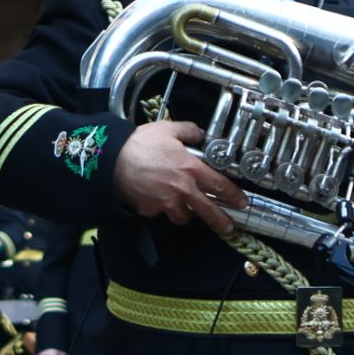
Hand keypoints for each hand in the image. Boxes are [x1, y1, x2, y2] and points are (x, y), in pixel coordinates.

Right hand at [112, 120, 245, 234]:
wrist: (112, 159)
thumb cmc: (139, 143)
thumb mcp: (168, 129)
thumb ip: (188, 131)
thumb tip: (200, 134)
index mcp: (191, 169)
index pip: (220, 186)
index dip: (233, 195)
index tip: (241, 202)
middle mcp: (182, 189)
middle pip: (208, 211)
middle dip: (221, 221)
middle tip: (228, 226)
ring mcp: (166, 202)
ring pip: (184, 216)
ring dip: (187, 213)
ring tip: (186, 209)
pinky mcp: (151, 210)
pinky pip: (161, 213)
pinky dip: (162, 209)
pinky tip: (158, 200)